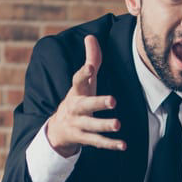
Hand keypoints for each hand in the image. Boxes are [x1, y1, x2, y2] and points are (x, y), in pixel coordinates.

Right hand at [44, 35, 125, 156]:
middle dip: (98, 103)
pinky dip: (110, 144)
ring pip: (91, 126)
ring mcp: (78, 125)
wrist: (57, 130)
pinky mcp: (83, 139)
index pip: (77, 80)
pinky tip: (123, 145)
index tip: (89, 67)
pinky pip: (97, 142)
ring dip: (104, 125)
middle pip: (85, 105)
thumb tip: (91, 36)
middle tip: (113, 100)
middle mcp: (75, 108)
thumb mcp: (83, 82)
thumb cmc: (78, 100)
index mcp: (76, 91)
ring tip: (118, 124)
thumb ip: (90, 61)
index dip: (83, 73)